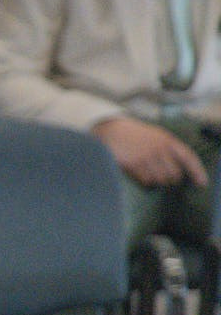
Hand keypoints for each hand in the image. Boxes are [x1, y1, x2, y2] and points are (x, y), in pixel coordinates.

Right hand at [95, 116, 209, 188]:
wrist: (111, 131)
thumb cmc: (135, 136)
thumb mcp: (156, 136)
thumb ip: (169, 149)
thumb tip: (180, 171)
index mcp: (167, 140)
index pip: (188, 158)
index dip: (197, 172)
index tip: (202, 184)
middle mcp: (159, 148)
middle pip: (174, 174)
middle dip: (169, 178)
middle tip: (161, 176)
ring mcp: (146, 156)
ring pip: (160, 179)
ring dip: (155, 181)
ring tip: (148, 173)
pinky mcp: (133, 164)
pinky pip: (146, 181)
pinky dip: (144, 181)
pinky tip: (139, 174)